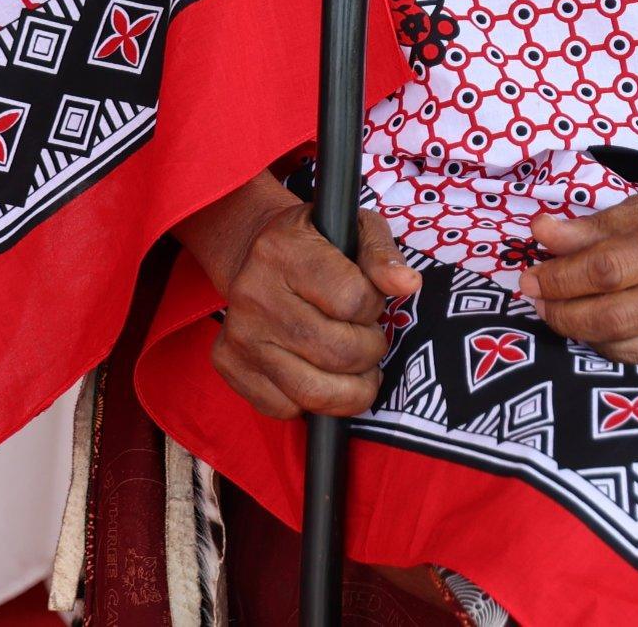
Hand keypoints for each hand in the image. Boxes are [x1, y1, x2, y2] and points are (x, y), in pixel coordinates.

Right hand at [208, 204, 420, 419]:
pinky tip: (320, 374)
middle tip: (370, 340)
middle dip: (370, 352)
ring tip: (359, 369)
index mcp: (284, 251)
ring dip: (351, 389)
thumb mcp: (356, 230)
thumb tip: (408, 284)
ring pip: (312, 391)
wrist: (258, 254)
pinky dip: (312, 402)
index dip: (374, 307)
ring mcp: (238, 333)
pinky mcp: (229, 364)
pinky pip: (282, 408)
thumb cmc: (319, 243)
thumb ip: (383, 255)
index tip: (369, 302)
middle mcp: (254, 293)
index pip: (353, 300)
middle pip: (337, 351)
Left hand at [520, 165, 637, 367]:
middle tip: (537, 299)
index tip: (531, 275)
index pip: (607, 270)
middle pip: (612, 317)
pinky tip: (611, 324)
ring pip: (626, 347)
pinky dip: (621, 344)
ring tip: (566, 311)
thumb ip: (595, 227)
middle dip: (562, 313)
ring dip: (585, 333)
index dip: (560, 277)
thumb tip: (540, 233)